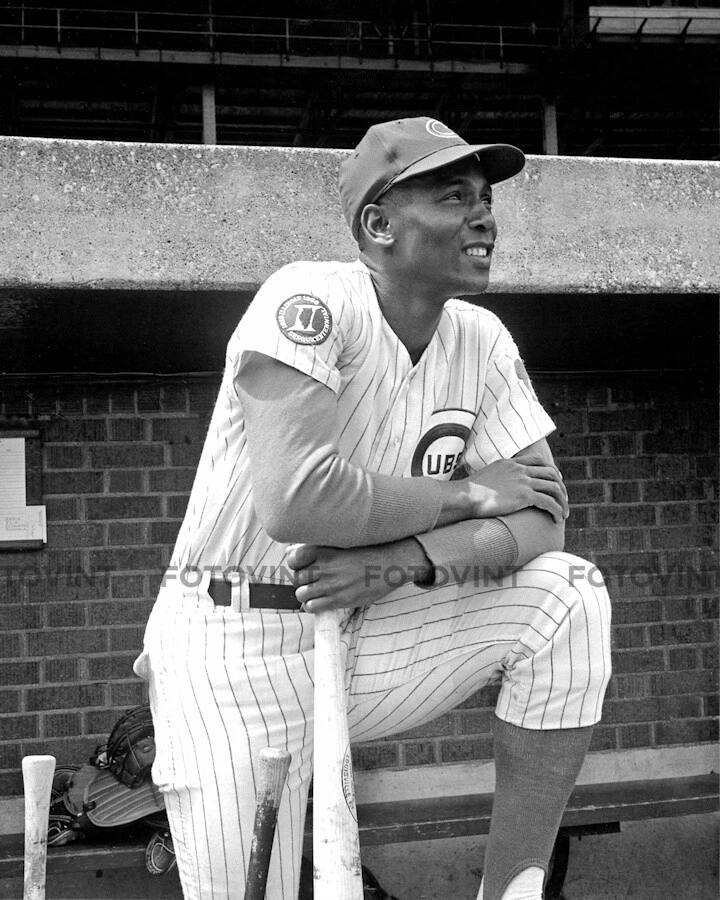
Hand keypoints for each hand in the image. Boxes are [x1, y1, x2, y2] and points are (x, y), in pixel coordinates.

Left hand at [286, 540, 430, 612]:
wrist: (388, 566)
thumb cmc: (365, 554)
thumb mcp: (341, 545)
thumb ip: (316, 548)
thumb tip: (289, 552)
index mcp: (325, 551)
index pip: (294, 559)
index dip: (295, 565)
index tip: (302, 567)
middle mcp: (326, 567)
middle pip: (297, 578)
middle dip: (301, 582)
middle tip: (312, 582)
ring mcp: (332, 584)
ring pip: (301, 594)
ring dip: (305, 595)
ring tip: (316, 593)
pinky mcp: (339, 599)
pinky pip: (312, 606)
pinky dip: (312, 606)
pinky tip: (320, 602)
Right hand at [466, 454, 568, 523]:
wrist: (465, 496)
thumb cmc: (468, 492)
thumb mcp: (484, 477)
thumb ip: (494, 478)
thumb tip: (491, 487)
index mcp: (510, 463)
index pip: (537, 460)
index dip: (551, 469)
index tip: (556, 479)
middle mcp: (519, 469)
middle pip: (551, 473)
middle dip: (561, 486)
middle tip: (564, 499)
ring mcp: (523, 481)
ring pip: (554, 488)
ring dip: (562, 501)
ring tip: (563, 514)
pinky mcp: (525, 495)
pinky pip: (549, 502)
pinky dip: (557, 511)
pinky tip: (557, 519)